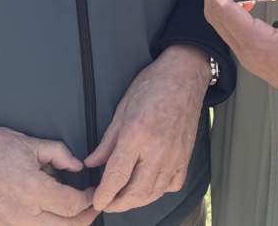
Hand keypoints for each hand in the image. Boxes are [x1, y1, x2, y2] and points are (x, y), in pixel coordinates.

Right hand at [0, 123, 95, 224]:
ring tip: (72, 214)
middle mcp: (23, 214)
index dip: (89, 200)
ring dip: (64, 225)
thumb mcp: (29, 143)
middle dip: (84, 219)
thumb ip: (59, 154)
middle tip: (90, 207)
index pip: (73, 205)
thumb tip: (77, 167)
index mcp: (33, 190)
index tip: (92, 192)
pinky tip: (47, 216)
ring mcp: (9, 225)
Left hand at [84, 45, 209, 212]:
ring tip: (124, 199)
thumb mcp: (122, 108)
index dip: (104, 195)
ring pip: (154, 192)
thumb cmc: (152, 85)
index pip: (117, 176)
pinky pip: (172, 185)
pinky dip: (159, 191)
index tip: (96, 203)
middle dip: (118, 204)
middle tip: (107, 204)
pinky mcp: (186, 156)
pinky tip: (149, 186)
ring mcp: (175, 155)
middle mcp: (157, 149)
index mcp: (137, 134)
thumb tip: (91, 163)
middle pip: (136, 192)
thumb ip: (107, 141)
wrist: (185, 74)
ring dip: (137, 201)